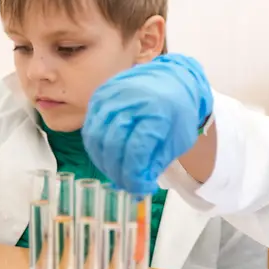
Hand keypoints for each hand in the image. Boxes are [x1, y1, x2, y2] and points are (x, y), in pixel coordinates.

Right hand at [83, 54, 212, 194]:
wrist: (173, 78)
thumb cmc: (178, 113)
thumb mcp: (178, 141)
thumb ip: (156, 164)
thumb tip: (137, 188)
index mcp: (157, 112)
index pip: (137, 151)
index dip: (135, 176)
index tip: (141, 189)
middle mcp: (131, 101)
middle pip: (113, 144)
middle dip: (118, 172)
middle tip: (127, 185)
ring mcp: (112, 96)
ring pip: (96, 137)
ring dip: (104, 162)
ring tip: (117, 174)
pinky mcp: (100, 96)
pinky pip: (90, 127)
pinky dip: (96, 148)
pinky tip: (108, 158)